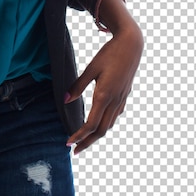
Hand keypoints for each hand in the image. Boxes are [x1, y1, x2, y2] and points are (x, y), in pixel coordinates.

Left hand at [65, 0, 142, 153]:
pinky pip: (115, 116)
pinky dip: (105, 124)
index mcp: (104, 96)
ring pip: (109, 125)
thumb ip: (78, 85)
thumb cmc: (109, 54)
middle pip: (101, 130)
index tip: (68, 142)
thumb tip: (64, 100)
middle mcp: (114, 101)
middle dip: (88, 142)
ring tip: (85, 141)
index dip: (79, 135)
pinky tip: (100, 123)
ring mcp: (121, 99)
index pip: (91, 124)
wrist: (131, 45)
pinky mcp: (124, 95)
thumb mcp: (91, 68)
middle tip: (75, 151)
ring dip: (96, 135)